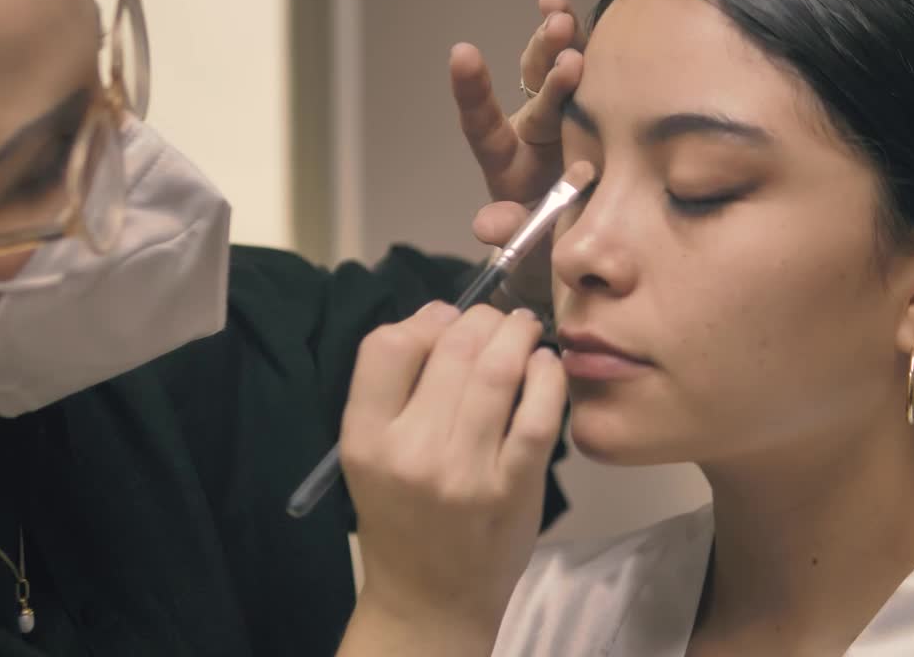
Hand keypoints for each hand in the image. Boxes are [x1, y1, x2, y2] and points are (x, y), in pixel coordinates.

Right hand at [338, 303, 566, 650]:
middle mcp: (411, 452)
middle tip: (497, 319)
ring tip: (523, 330)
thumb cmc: (402, 517)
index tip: (445, 321)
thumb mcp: (371, 455)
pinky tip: (546, 366)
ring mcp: (465, 471)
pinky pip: (537, 414)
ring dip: (517, 335)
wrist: (430, 598)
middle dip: (482, 319)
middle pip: (452, 348)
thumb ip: (396, 390)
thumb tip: (443, 315)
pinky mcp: (513, 488)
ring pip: (497, 371)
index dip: (422, 319)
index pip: (386, 346)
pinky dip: (547, 376)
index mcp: (366, 439)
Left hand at [453, 0, 587, 307]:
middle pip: (530, 87)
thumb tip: (486, 224)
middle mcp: (530, 129)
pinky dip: (587, 40)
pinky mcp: (593, 110)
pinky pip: (588, 71)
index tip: (464, 55)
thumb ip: (509, 230)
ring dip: (558, 40)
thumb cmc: (545, 245)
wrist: (578, 244)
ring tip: (562, 14)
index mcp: (507, 160)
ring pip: (554, 69)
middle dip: (545, 61)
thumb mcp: (526, 245)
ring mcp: (562, 116)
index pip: (482, 122)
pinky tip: (579, 9)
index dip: (473, 90)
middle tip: (561, 35)